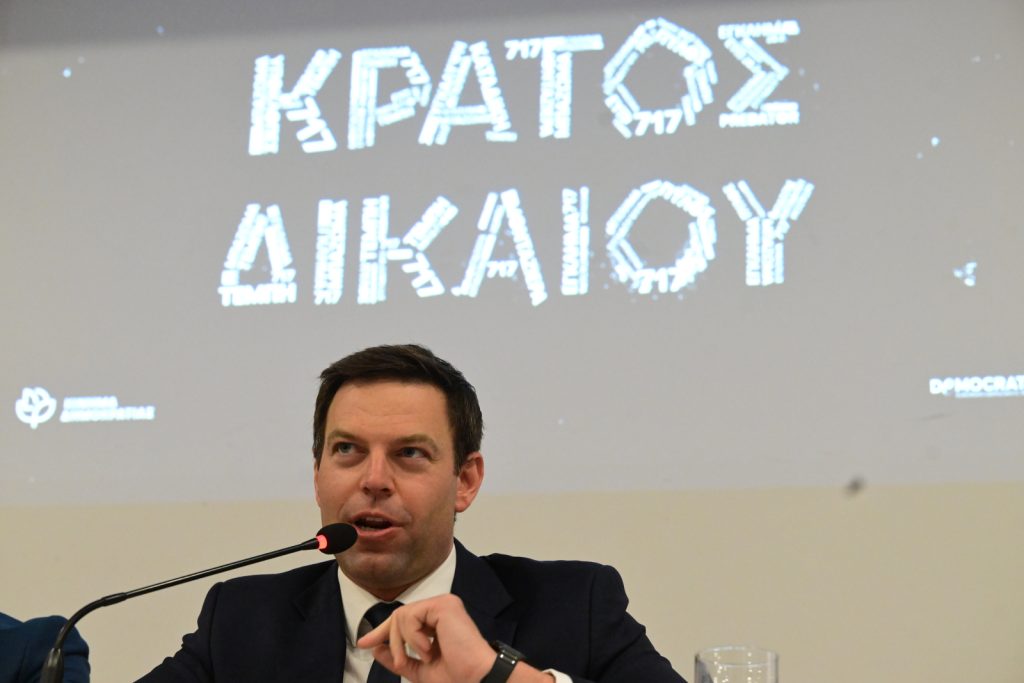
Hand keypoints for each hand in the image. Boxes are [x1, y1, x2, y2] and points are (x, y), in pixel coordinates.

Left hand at [356, 594, 491, 682]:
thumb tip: (376, 648)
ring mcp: (443, 603)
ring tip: (421, 658)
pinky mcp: (444, 605)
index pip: (403, 619)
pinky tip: (429, 649)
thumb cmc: (455, 677)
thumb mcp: (419, 669)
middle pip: (399, 615)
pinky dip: (413, 636)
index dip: (382, 631)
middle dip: (390, 638)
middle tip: (399, 662)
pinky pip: (411, 616)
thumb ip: (398, 658)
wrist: (475, 679)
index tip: (364, 643)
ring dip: (403, 642)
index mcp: (437, 621)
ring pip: (402, 615)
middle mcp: (440, 608)